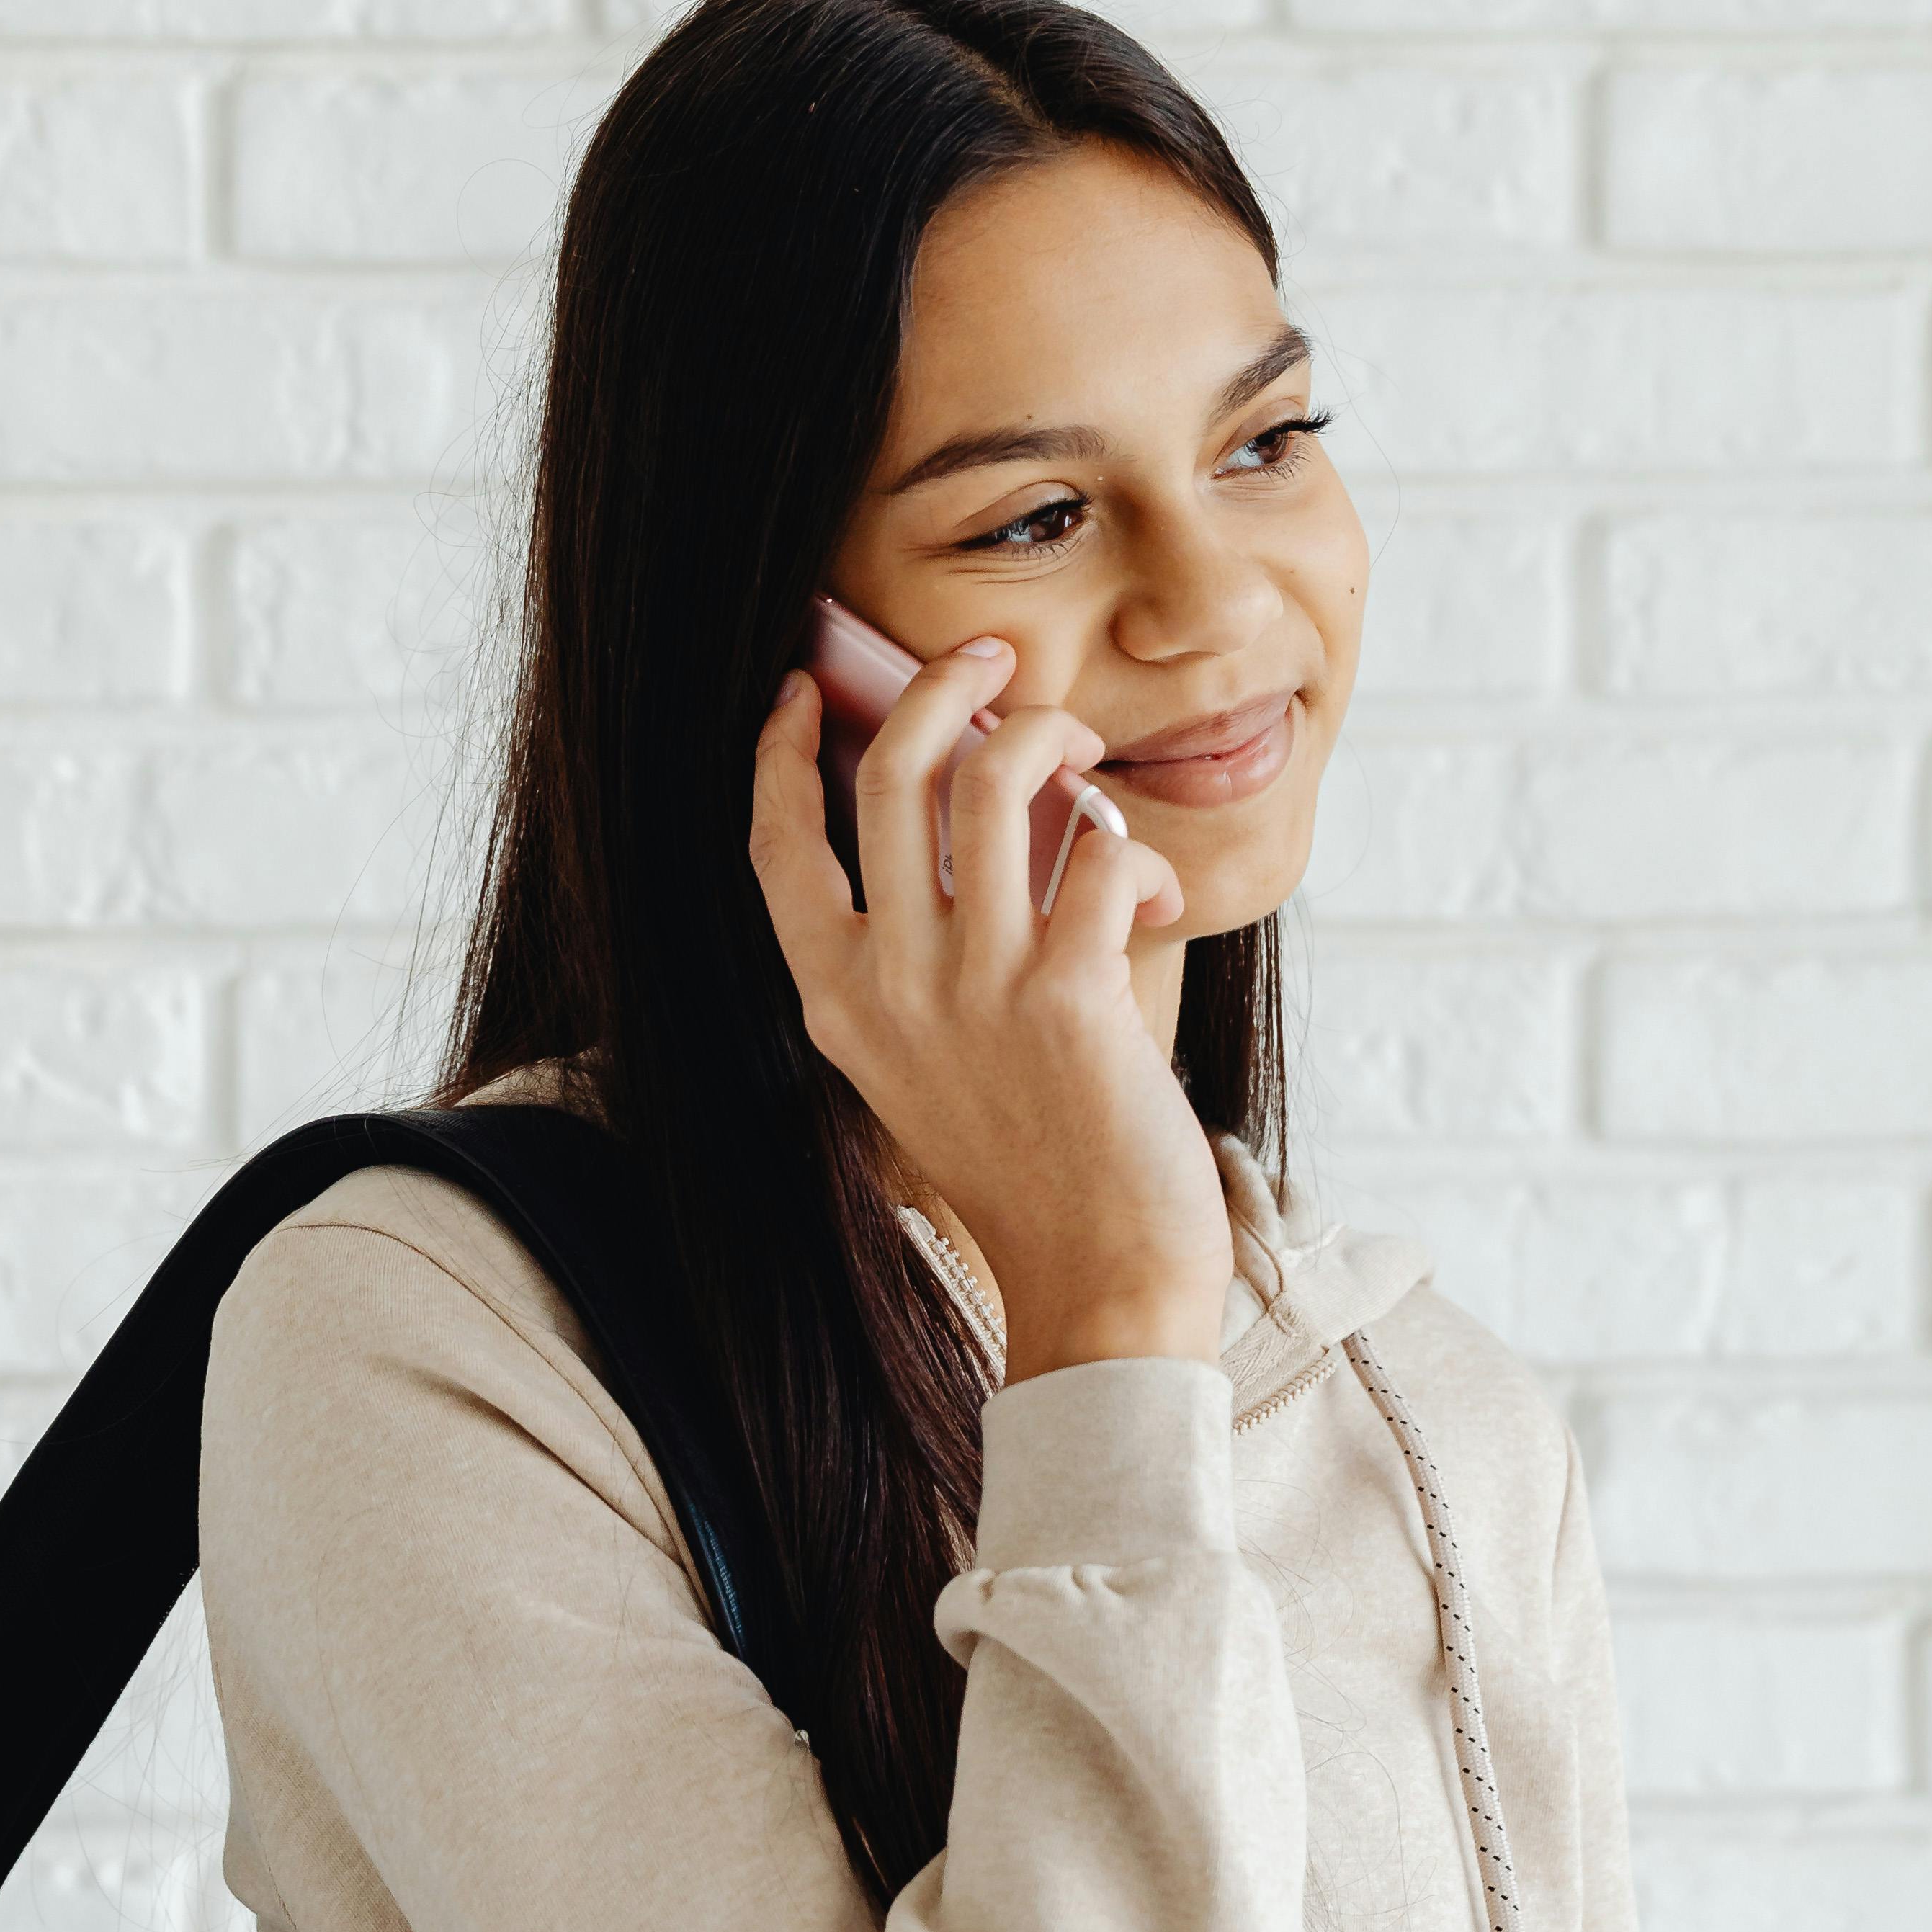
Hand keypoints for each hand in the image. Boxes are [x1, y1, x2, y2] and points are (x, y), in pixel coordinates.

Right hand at [749, 644, 1235, 1382]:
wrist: (1096, 1275)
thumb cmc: (1025, 1163)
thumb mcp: (922, 1061)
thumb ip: (916, 954)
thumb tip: (969, 809)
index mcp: (835, 998)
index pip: (774, 842)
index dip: (781, 748)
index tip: (806, 686)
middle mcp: (888, 983)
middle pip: (889, 770)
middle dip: (939, 683)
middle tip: (988, 655)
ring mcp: (974, 987)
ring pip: (995, 781)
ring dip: (1047, 735)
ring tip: (1079, 748)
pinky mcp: (1068, 996)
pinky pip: (1101, 857)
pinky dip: (1137, 853)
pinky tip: (1157, 890)